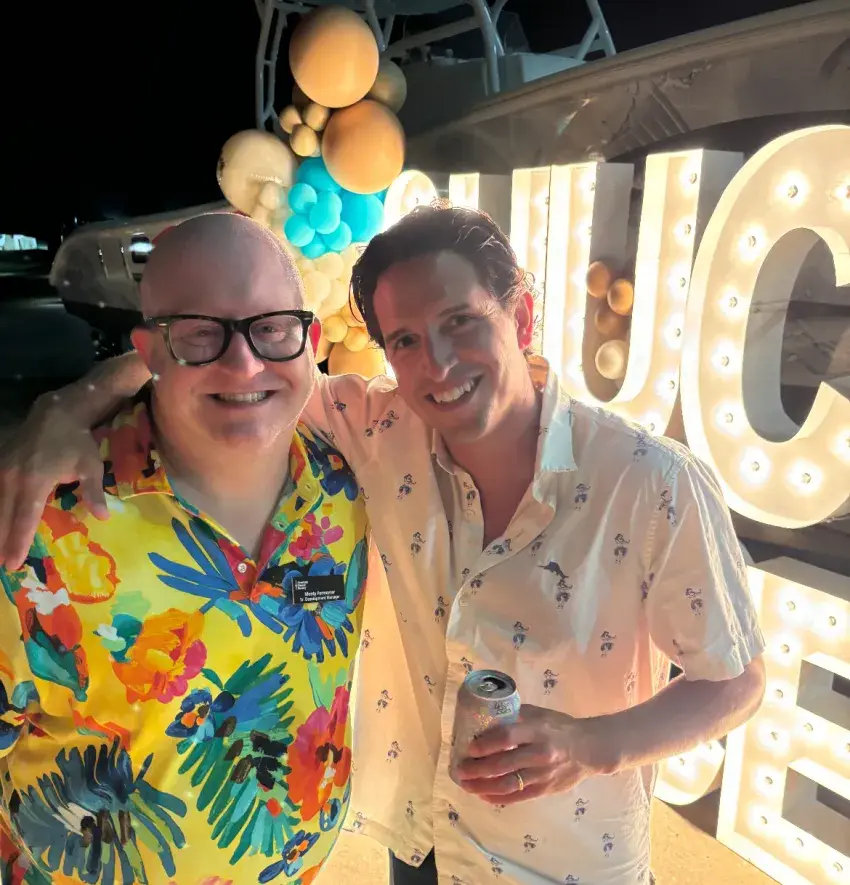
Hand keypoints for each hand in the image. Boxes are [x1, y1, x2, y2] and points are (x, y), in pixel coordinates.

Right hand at [0, 397, 106, 569]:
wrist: (55, 414)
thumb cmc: (76, 443)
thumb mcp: (90, 467)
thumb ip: (93, 493)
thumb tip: (103, 517)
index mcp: (35, 482)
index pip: (25, 519)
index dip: (18, 542)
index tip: (13, 563)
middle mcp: (12, 479)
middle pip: (3, 517)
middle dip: (2, 542)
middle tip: (5, 564)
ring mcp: (1, 471)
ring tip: (0, 550)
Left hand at [453, 704, 603, 804]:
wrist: (590, 748)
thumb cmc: (560, 727)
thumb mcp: (539, 714)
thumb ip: (516, 716)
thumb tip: (486, 716)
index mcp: (537, 730)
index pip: (507, 738)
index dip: (485, 744)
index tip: (468, 747)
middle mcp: (539, 753)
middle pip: (503, 764)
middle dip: (477, 769)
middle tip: (460, 769)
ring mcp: (542, 774)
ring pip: (507, 784)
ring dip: (483, 786)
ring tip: (466, 784)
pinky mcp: (545, 790)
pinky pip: (517, 797)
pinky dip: (498, 798)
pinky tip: (484, 795)